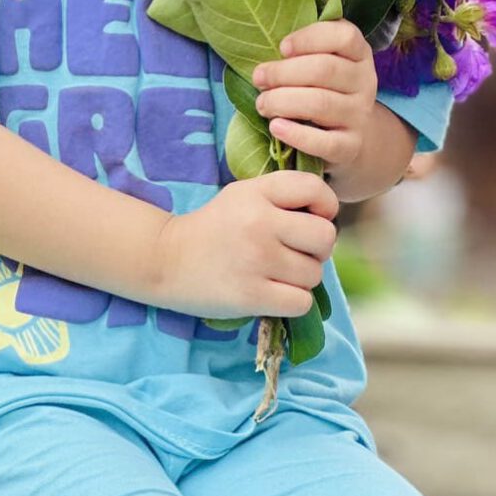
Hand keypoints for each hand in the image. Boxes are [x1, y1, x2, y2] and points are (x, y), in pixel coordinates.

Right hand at [150, 169, 337, 320]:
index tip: (311, 218)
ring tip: (279, 273)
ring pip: (314, 274)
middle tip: (297, 252)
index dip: (325, 207)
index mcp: (259, 192)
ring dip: (303, 278)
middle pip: (325, 237)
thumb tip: (329, 215)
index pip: (317, 192)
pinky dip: (293, 302)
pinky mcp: (251, 296)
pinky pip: (301, 303)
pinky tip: (275, 293)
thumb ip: (283, 195)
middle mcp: (260, 223)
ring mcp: (256, 261)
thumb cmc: (215, 226)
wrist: (166, 259)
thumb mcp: (244, 194)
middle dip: (318, 248)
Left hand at [251, 20, 379, 176]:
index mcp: (359, 53)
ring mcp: (360, 115)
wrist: (354, 135)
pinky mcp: (351, 146)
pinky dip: (296, 135)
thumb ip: (304, 50)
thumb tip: (262, 45)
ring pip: (321, 103)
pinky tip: (276, 127)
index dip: (309, 38)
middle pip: (325, 69)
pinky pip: (325, 142)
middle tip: (259, 78)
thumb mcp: (324, 62)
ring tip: (262, 104)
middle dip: (284, 72)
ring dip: (283, 101)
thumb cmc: (325, 89)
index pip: (343, 36)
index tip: (282, 47)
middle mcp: (365, 82)